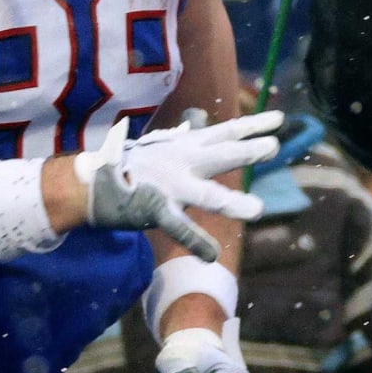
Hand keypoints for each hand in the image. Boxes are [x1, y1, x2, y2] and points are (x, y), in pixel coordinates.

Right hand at [74, 110, 281, 259]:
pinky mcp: (154, 210)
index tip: (280, 119)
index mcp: (186, 146)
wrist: (92, 183)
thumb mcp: (164, 144)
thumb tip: (200, 117)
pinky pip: (178, 228)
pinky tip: (212, 255)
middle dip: (247, 151)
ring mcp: (169, 187)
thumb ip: (187, 134)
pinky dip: (196, 242)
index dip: (252, 125)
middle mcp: (181, 162)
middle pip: (220, 155)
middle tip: (274, 147)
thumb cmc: (133, 163)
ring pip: (204, 194)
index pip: (225, 132)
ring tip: (257, 210)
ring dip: (230, 202)